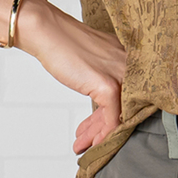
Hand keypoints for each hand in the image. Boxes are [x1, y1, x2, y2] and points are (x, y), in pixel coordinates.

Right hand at [14, 0, 125, 154]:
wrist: (47, 32)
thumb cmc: (64, 45)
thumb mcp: (92, 64)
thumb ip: (104, 79)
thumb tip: (105, 105)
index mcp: (128, 58)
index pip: (130, 94)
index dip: (115, 115)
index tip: (101, 130)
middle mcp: (130, 66)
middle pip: (127, 106)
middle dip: (106, 128)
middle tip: (92, 141)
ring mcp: (120, 75)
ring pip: (120, 114)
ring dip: (100, 134)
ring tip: (84, 145)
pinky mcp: (108, 85)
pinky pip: (112, 117)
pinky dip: (102, 133)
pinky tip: (90, 142)